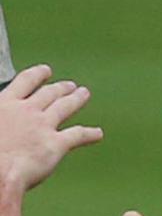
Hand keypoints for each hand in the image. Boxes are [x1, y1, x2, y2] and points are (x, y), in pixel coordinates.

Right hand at [0, 64, 101, 193]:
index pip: (25, 82)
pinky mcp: (56, 144)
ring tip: (84, 94)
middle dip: (61, 88)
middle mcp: (27, 110)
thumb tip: (5, 124)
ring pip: (64, 107)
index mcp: (6, 103)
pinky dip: (90, 134)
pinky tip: (98, 134)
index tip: (46, 70)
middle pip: (49, 94)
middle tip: (71, 86)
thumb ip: (2, 118)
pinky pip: (78, 135)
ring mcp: (43, 125)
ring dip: (76, 100)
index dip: (38, 75)